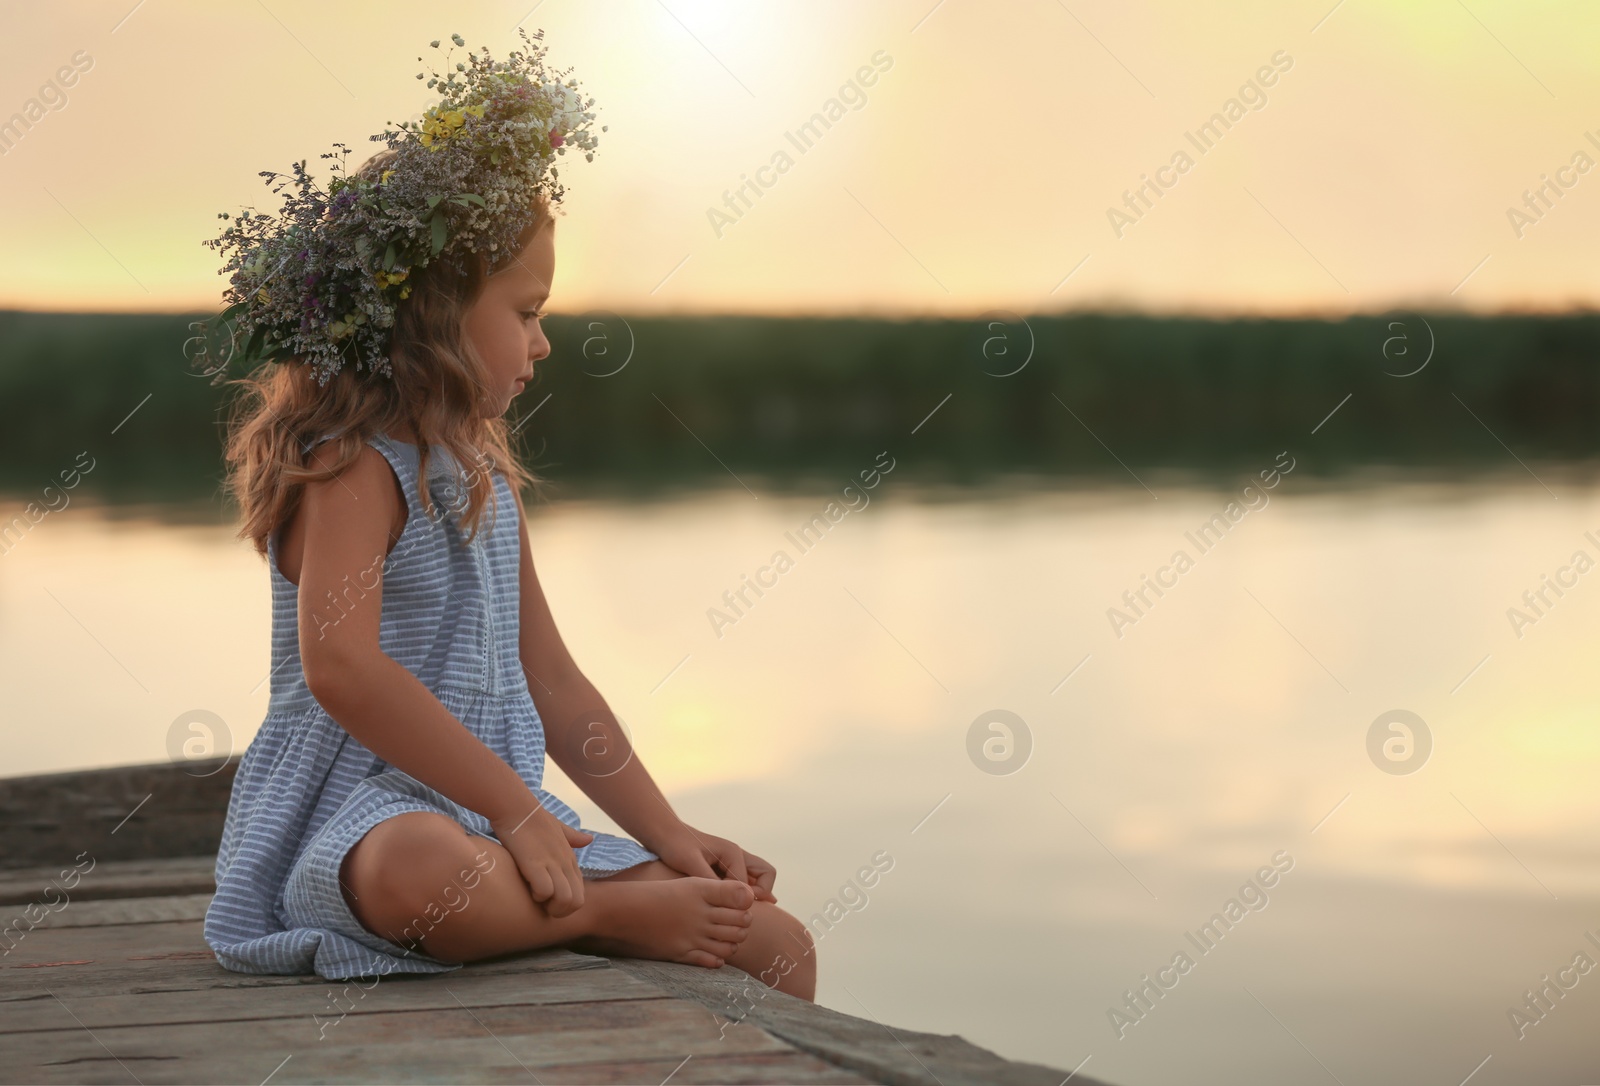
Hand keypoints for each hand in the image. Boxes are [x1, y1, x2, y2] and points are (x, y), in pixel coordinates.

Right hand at [489, 800, 593, 918]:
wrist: (516, 807)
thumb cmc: (534, 818)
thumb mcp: (559, 828)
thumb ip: (573, 837)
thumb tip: (589, 840)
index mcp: (570, 858)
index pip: (580, 893)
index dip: (565, 904)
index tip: (549, 901)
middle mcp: (565, 863)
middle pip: (577, 902)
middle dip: (560, 912)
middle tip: (543, 907)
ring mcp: (552, 863)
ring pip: (565, 900)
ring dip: (550, 907)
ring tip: (536, 900)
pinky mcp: (535, 863)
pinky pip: (545, 891)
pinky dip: (537, 896)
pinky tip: (528, 889)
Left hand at [651, 825, 777, 903]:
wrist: (665, 834)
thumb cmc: (676, 846)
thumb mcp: (690, 864)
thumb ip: (710, 881)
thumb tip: (728, 900)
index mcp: (733, 852)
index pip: (747, 885)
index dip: (738, 901)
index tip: (722, 911)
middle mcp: (738, 855)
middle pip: (766, 875)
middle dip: (761, 894)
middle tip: (742, 910)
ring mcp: (734, 862)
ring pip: (757, 880)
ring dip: (750, 896)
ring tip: (735, 913)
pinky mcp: (726, 868)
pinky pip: (742, 883)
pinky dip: (739, 895)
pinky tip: (726, 909)